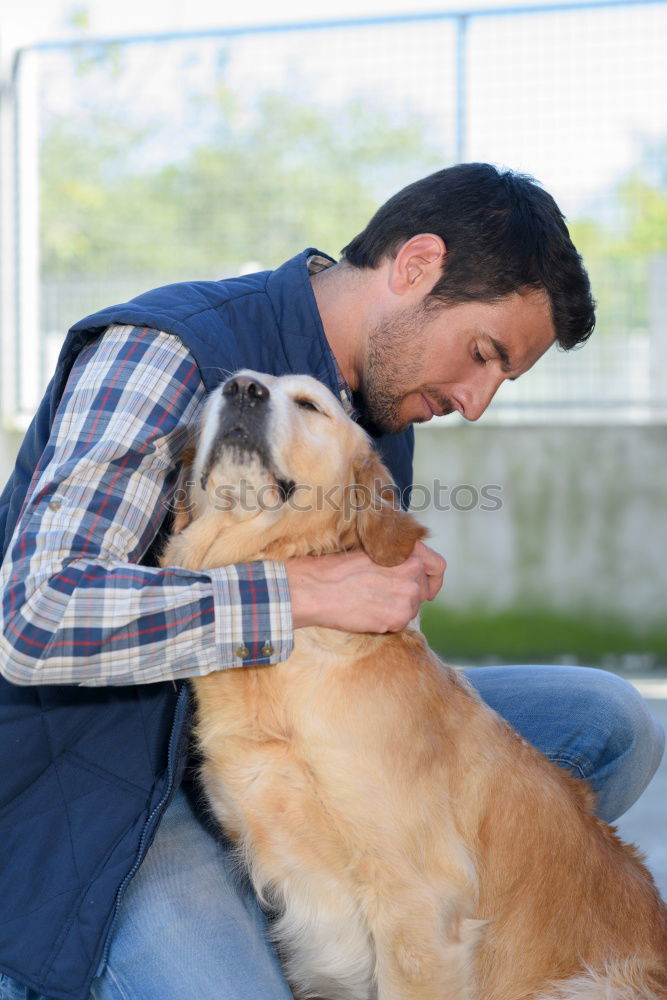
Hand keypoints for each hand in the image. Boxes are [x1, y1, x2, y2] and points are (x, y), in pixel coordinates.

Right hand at [284, 542, 445, 633]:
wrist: (316, 589)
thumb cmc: (336, 568)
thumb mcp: (371, 551)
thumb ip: (396, 558)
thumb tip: (413, 569)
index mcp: (406, 551)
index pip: (438, 566)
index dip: (434, 578)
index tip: (428, 587)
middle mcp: (412, 572)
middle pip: (424, 590)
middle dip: (409, 594)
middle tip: (383, 594)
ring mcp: (407, 596)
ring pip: (413, 608)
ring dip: (398, 608)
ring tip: (371, 602)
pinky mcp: (398, 618)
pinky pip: (400, 622)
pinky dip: (388, 621)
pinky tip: (368, 612)